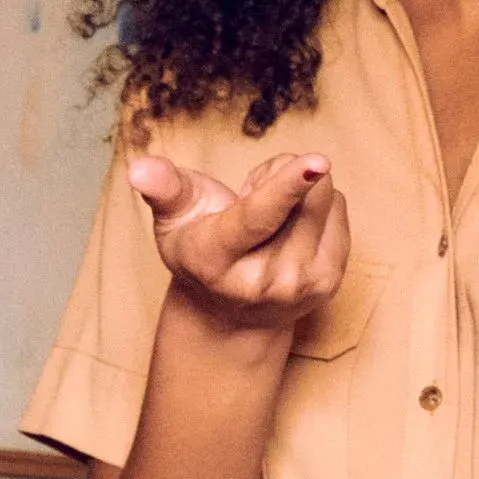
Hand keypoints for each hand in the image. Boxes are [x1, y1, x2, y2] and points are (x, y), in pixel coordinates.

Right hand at [126, 145, 352, 339]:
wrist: (229, 317)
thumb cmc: (198, 252)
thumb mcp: (172, 219)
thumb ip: (162, 188)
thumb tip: (138, 169)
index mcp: (216, 260)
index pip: (257, 217)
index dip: (286, 185)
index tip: (317, 160)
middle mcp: (263, 280)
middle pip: (304, 195)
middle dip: (281, 174)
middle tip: (253, 197)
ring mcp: (301, 286)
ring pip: (325, 197)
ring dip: (301, 191)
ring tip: (272, 219)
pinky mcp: (330, 282)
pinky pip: (339, 209)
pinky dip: (318, 208)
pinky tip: (291, 231)